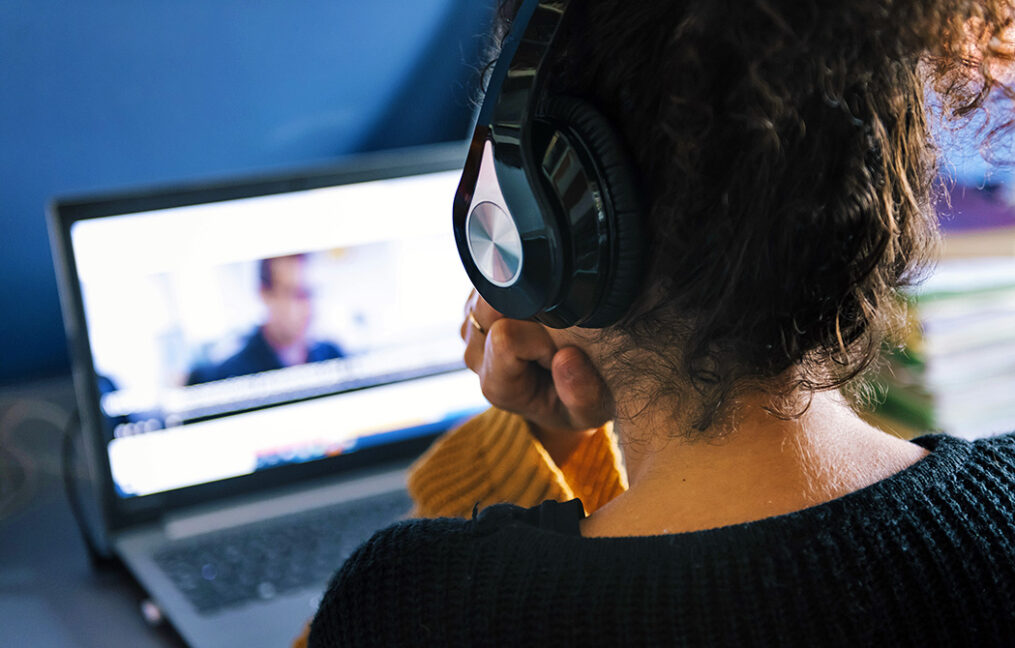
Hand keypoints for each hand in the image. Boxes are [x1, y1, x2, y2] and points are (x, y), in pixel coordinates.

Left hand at [461, 291, 611, 464]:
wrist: (561, 395)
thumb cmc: (575, 401)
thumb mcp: (590, 410)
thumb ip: (581, 394)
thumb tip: (566, 358)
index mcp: (497, 384)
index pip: (506, 338)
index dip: (540, 336)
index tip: (562, 349)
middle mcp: (476, 356)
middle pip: (490, 307)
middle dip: (529, 308)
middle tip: (555, 331)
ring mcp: (472, 332)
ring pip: (488, 290)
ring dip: (522, 297)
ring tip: (544, 325)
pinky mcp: (476, 309)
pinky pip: (491, 283)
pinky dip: (517, 289)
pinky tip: (533, 314)